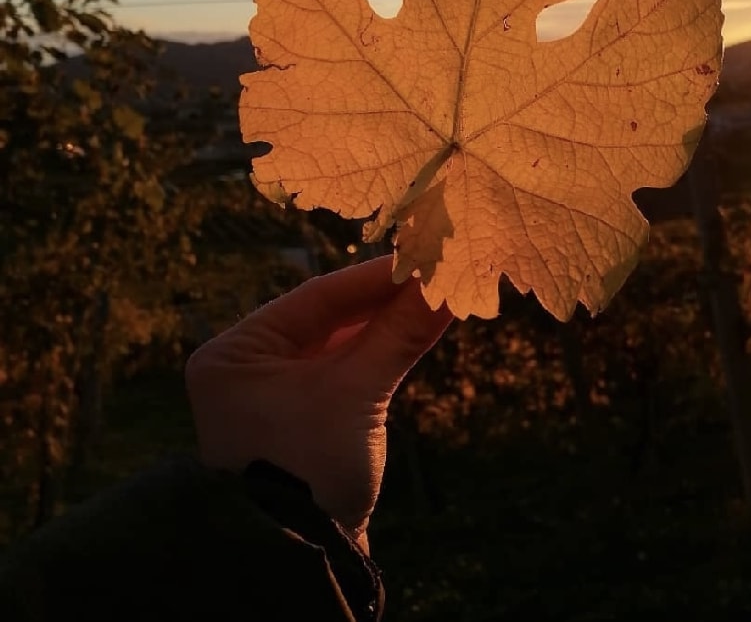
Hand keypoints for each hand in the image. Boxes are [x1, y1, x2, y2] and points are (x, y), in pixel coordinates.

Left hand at [185, 256, 451, 550]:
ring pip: (338, 343)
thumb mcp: (358, 392)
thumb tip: (446, 283)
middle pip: (328, 318)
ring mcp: (272, 395)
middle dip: (384, 301)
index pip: (316, 297)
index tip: (421, 257)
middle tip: (434, 274)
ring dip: (385, 326)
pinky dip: (376, 354)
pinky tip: (411, 333)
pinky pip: (341, 371)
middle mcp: (246, 367)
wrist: (304, 562)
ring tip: (432, 299)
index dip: (374, 277)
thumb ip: (400, 332)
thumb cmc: (312, 471)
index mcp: (235, 353)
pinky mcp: (300, 418)